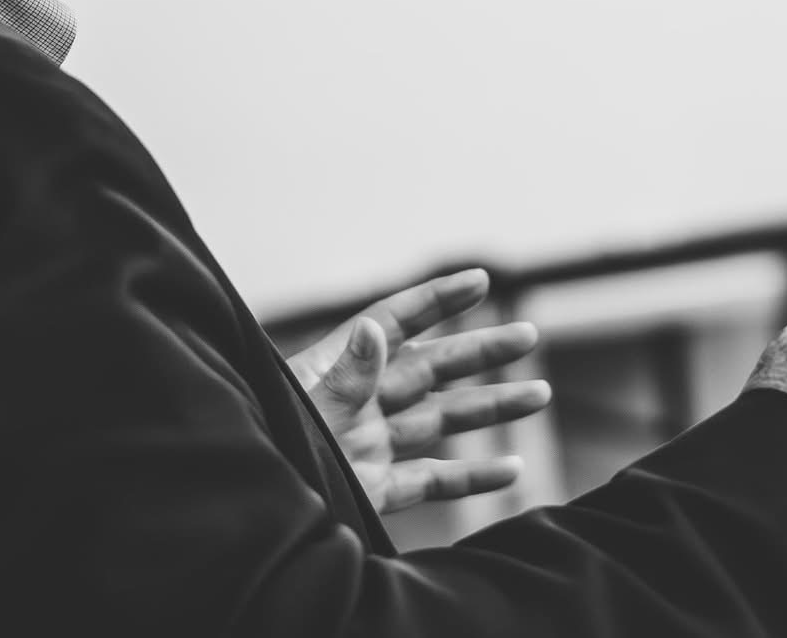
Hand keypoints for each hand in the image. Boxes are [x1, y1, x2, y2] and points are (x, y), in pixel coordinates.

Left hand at [288, 268, 550, 514]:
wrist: (245, 507)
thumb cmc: (264, 445)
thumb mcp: (305, 408)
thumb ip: (344, 376)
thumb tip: (372, 328)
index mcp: (337, 367)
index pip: (394, 323)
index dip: (436, 300)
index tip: (480, 279)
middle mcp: (360, 400)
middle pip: (430, 368)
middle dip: (479, 351)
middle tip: (529, 335)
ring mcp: (370, 444)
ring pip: (441, 421)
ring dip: (490, 408)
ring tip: (540, 394)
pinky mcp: (374, 489)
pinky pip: (431, 480)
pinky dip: (472, 477)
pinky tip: (512, 470)